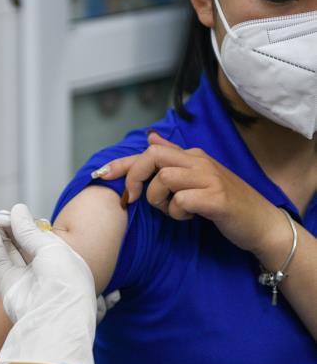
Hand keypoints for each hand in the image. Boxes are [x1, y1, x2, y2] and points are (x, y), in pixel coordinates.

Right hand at [0, 204, 96, 363]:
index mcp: (63, 260)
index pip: (41, 237)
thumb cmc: (65, 281)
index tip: (14, 212)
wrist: (56, 316)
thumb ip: (30, 230)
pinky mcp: (9, 286)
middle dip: (11, 227)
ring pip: (10, 251)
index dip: (27, 224)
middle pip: (23, 243)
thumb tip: (17, 210)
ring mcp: (26, 279)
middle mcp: (44, 270)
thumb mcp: (50, 247)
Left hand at [94, 132, 286, 256]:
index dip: (122, 163)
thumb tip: (151, 139)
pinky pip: (181, 200)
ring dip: (159, 200)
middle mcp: (200, 162)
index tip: (101, 174)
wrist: (262, 223)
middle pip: (153, 157)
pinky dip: (177, 212)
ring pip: (164, 178)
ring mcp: (210, 179)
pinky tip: (188, 216)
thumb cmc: (225, 203)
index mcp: (192, 157)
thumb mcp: (198, 177)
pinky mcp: (217, 199)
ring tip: (172, 210)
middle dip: (135, 177)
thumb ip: (174, 158)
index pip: (150, 152)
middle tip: (135, 198)